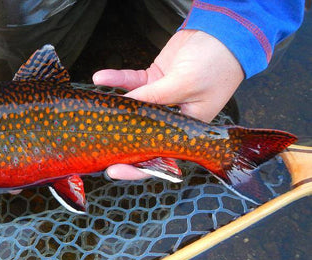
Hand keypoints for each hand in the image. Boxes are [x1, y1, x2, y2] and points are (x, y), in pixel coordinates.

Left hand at [93, 29, 243, 179]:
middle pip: (141, 138)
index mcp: (187, 129)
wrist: (222, 32)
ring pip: (131, 110)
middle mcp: (172, 118)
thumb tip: (125, 107)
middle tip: (95, 148)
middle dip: (119, 144)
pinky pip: (131, 83)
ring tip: (94, 110)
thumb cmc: (217, 63)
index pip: (160, 156)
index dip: (137, 167)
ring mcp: (160, 98)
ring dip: (113, 109)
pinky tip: (100, 77)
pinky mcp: (153, 79)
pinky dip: (116, 79)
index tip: (115, 169)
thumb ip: (154, 97)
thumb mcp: (186, 84)